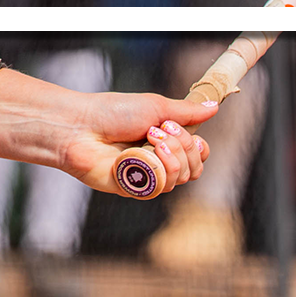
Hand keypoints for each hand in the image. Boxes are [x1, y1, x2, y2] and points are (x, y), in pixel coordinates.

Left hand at [0, 70, 216, 196]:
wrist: (81, 127)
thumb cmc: (112, 113)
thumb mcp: (155, 106)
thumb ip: (186, 111)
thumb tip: (214, 106)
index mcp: (165, 142)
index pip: (199, 155)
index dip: (198, 146)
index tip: (177, 126)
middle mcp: (158, 161)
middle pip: (195, 168)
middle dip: (183, 145)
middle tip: (157, 129)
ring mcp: (147, 177)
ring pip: (182, 178)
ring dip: (171, 154)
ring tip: (148, 139)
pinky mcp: (136, 190)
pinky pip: (163, 186)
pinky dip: (158, 166)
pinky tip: (140, 154)